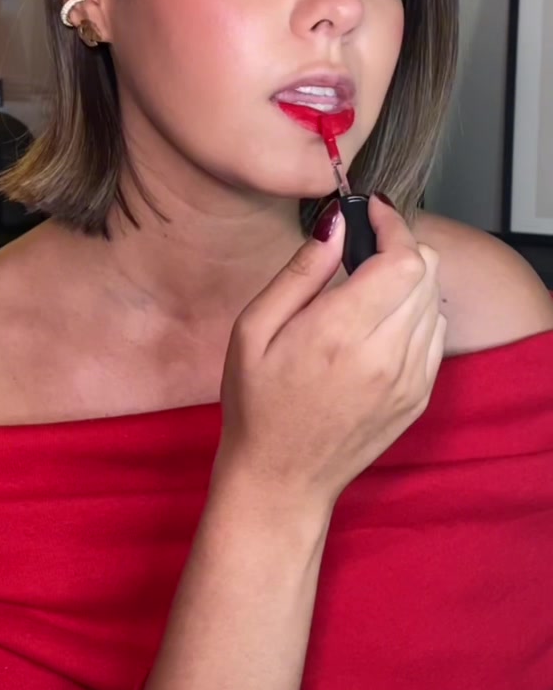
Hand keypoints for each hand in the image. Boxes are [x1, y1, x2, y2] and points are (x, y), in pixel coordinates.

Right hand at [217, 195, 445, 508]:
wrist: (280, 479)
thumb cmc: (256, 402)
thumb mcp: (254, 328)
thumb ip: (301, 271)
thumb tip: (336, 223)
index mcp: (340, 332)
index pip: (402, 258)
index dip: (393, 224)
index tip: (373, 210)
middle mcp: (385, 356)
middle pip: (427, 271)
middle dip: (400, 245)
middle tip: (366, 243)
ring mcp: (408, 380)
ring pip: (434, 300)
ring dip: (410, 278)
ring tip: (369, 283)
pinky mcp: (418, 397)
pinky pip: (435, 335)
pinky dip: (416, 313)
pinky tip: (380, 320)